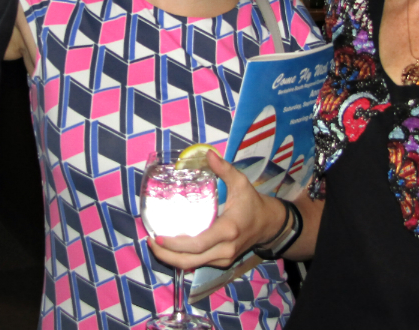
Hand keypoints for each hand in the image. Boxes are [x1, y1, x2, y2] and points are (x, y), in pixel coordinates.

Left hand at [146, 151, 284, 269]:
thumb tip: (208, 154)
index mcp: (228, 230)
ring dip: (171, 258)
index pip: (198, 244)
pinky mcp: (221, 262)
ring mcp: (223, 259)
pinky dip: (181, 258)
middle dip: (167, 255)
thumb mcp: (241, 183)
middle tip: (150, 241)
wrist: (268, 225)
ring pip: (192, 265)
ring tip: (155, 244)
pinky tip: (169, 247)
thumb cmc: (252, 203)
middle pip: (190, 261)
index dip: (176, 244)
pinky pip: (198, 263)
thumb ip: (225, 169)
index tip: (158, 236)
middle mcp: (225, 249)